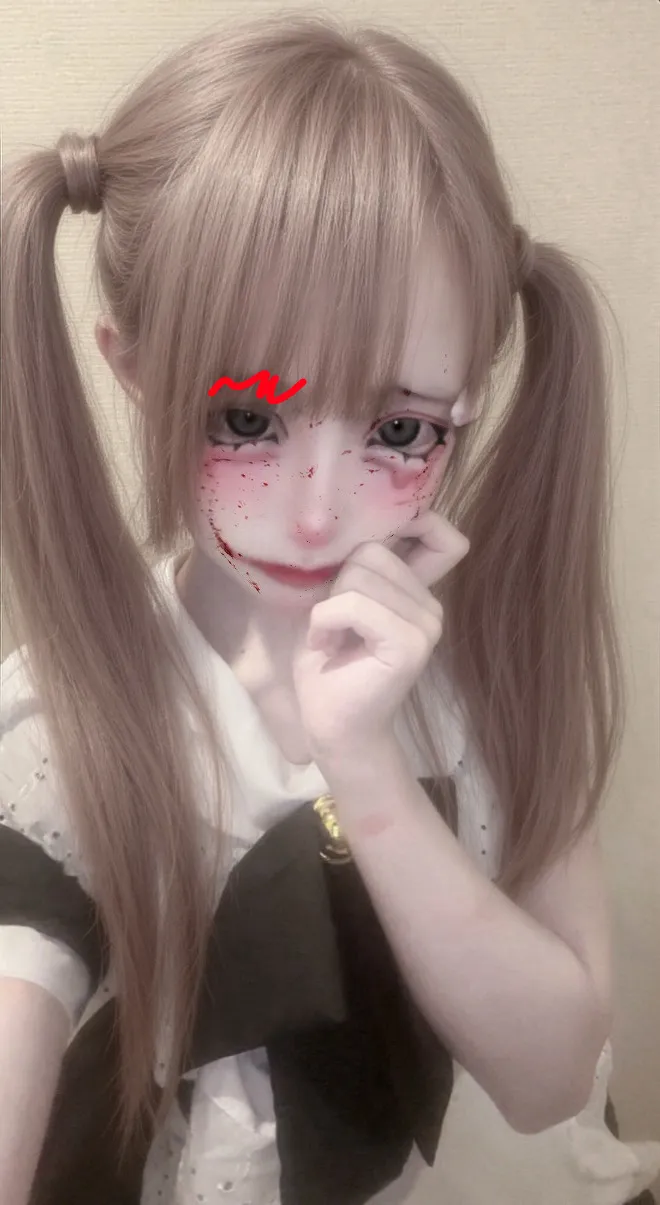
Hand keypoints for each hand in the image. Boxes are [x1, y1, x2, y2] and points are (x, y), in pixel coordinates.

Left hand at [292, 510, 469, 764]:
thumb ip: (358, 569)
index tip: (380, 534)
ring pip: (359, 576)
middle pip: (372, 551)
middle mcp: (430, 606)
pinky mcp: (409, 644)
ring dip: (327, 608)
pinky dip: (324, 623)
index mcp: (416, 593)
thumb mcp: (338, 603)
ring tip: (328, 639)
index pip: (443, 538)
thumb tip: (356, 521)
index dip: (417, 521)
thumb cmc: (327, 665)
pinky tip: (325, 647)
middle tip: (332, 624)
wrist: (331, 729)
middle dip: (337, 583)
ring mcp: (426, 625)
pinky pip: (353, 605)